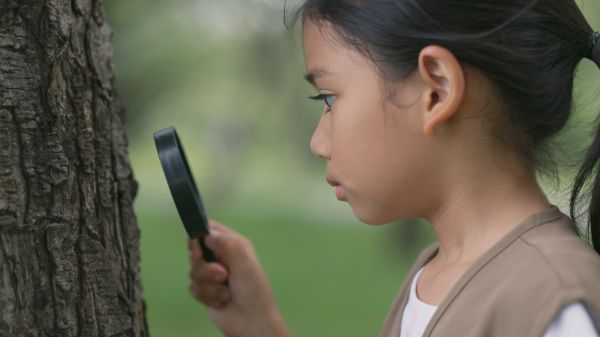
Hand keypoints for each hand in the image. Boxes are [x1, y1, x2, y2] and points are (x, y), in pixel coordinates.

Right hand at [188, 220, 291, 336]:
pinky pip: (193, 288)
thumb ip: (227, 244)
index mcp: (233, 245)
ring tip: (226, 292)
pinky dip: (207, 296)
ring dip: (209, 285)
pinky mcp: (205, 290)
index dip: (199, 235)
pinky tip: (221, 301)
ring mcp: (212, 274)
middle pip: (195, 250)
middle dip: (205, 266)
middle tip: (222, 274)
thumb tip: (208, 234)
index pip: (209, 229)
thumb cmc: (253, 291)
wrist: (251, 321)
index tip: (197, 245)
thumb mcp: (244, 263)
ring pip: (193, 271)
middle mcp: (222, 257)